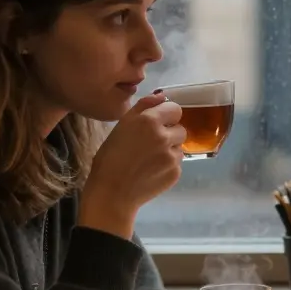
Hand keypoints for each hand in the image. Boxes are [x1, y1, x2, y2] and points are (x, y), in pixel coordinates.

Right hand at [81, 91, 185, 238]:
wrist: (112, 193)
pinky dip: (168, 166)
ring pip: (180, 146)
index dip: (167, 116)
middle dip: (170, 134)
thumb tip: (162, 96)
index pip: (175, 109)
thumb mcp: (121, 126)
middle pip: (180, 128)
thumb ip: (143, 107)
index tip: (158, 123)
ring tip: (150, 159)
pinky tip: (152, 171)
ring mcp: (172, 156)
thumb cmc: (110, 158)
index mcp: (148, 121)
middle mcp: (164, 136)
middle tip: (152, 144)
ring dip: (170, 150)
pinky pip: (177, 163)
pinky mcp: (176, 172)